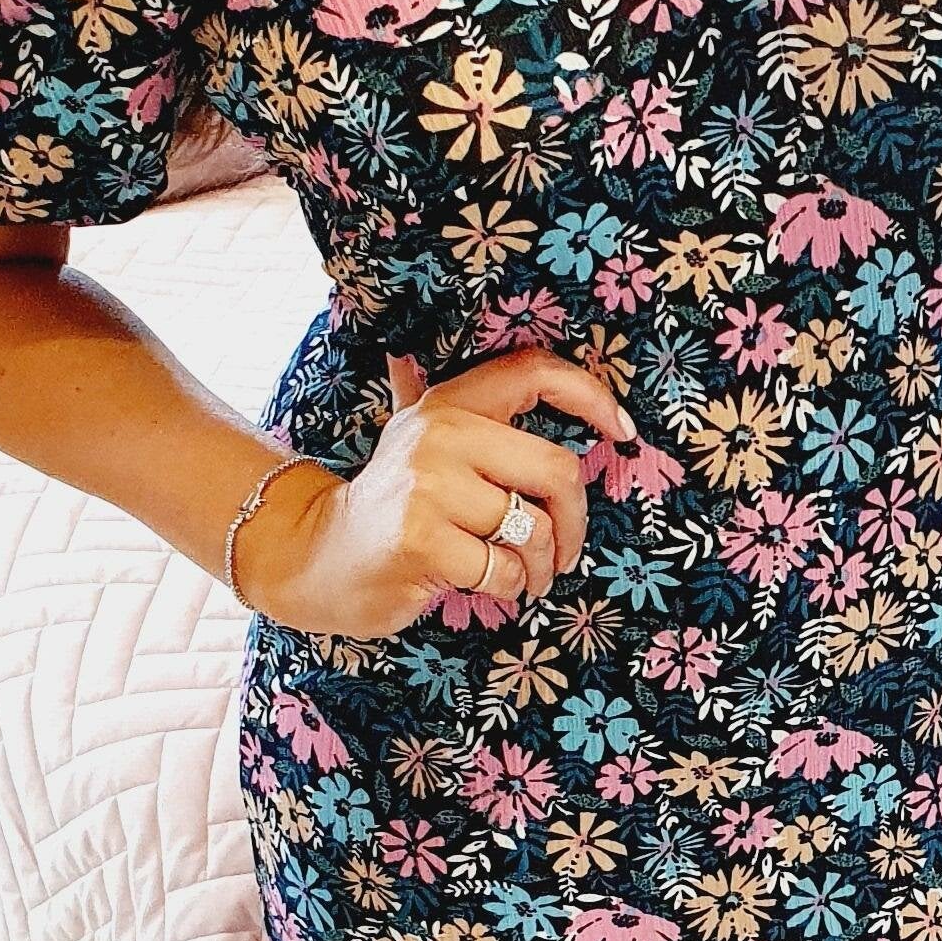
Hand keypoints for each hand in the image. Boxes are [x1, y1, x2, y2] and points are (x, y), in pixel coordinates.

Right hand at [236, 345, 633, 633]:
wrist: (318, 557)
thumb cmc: (386, 505)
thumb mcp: (407, 440)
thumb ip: (424, 398)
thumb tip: (406, 352)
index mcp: (448, 404)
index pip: (534, 373)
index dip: (591, 396)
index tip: (623, 432)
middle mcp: (438, 433)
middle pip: (555, 471)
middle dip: (574, 523)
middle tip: (565, 552)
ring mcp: (428, 487)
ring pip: (532, 529)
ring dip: (541, 567)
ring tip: (524, 576)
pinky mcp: (423, 540)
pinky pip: (505, 570)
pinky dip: (509, 588)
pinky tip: (486, 586)